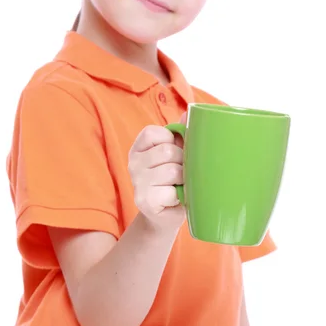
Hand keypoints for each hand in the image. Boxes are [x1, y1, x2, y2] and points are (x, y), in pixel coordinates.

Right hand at [128, 113, 185, 229]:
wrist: (167, 214)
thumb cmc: (175, 180)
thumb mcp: (178, 154)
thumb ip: (182, 133)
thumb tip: (191, 112)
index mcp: (139, 147)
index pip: (154, 133)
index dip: (172, 141)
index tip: (176, 153)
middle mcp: (133, 163)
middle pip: (167, 151)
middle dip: (183, 162)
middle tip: (183, 173)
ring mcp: (137, 182)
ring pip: (171, 171)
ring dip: (183, 179)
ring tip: (180, 185)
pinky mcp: (144, 200)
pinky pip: (170, 192)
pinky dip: (179, 196)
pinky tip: (175, 198)